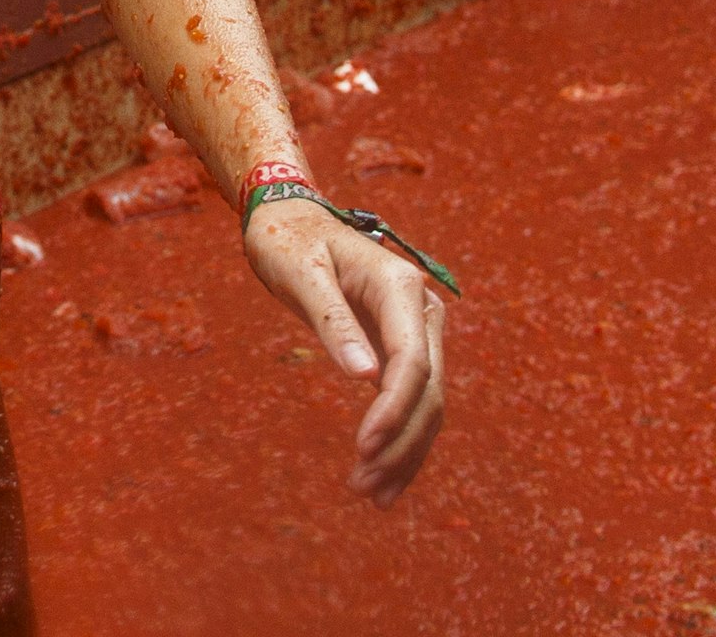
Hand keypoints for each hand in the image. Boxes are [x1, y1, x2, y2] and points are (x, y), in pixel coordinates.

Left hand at [243, 199, 446, 502]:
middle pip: (428, 390)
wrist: (290, 219)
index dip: (393, 411)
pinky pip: (412, 399)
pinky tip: (383, 477)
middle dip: (400, 443)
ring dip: (405, 452)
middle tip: (362, 486)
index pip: (412, 363)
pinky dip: (401, 438)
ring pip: (428, 402)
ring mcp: (417, 329)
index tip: (364, 449)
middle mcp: (420, 309)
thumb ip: (333, 321)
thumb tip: (364, 378)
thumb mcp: (300, 275)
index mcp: (399, 287)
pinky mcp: (403, 347)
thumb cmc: (288, 241)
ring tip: (372, 495)